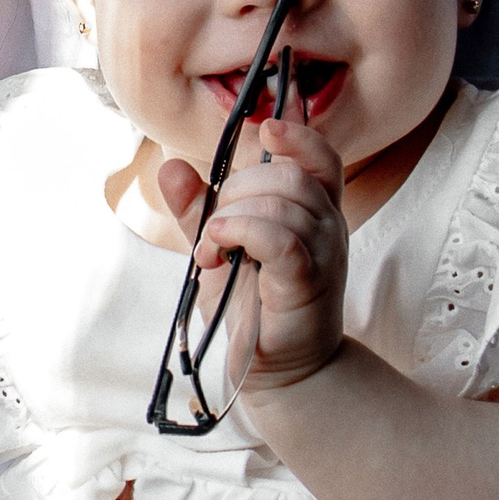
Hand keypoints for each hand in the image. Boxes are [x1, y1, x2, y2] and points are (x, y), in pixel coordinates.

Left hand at [159, 113, 346, 391]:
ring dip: (232, 217)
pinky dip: (242, 232)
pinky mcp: (308, 280)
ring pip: (282, 201)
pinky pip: (280, 237)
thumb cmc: (253, 306)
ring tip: (212, 250)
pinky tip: (218, 249)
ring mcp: (324, 252)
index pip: (320, 156)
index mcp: (313, 211)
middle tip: (214, 227)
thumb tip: (170, 166)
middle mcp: (328, 225)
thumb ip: (199, 209)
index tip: (264, 129)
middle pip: (288, 174)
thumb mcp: (221, 248)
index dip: (297, 135)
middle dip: (237, 188)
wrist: (281, 370)